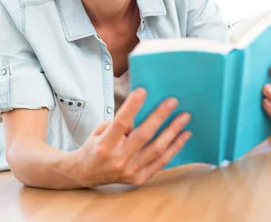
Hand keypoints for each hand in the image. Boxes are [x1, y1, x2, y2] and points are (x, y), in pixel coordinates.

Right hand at [73, 88, 191, 186]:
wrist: (86, 174)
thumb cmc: (95, 147)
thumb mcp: (100, 130)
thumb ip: (120, 123)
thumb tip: (143, 111)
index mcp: (105, 145)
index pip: (120, 123)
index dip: (132, 106)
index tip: (143, 91)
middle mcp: (118, 159)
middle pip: (143, 136)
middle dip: (159, 116)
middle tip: (173, 101)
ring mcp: (130, 171)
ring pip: (157, 150)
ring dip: (173, 132)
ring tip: (184, 117)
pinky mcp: (139, 178)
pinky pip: (161, 162)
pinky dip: (174, 148)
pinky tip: (183, 135)